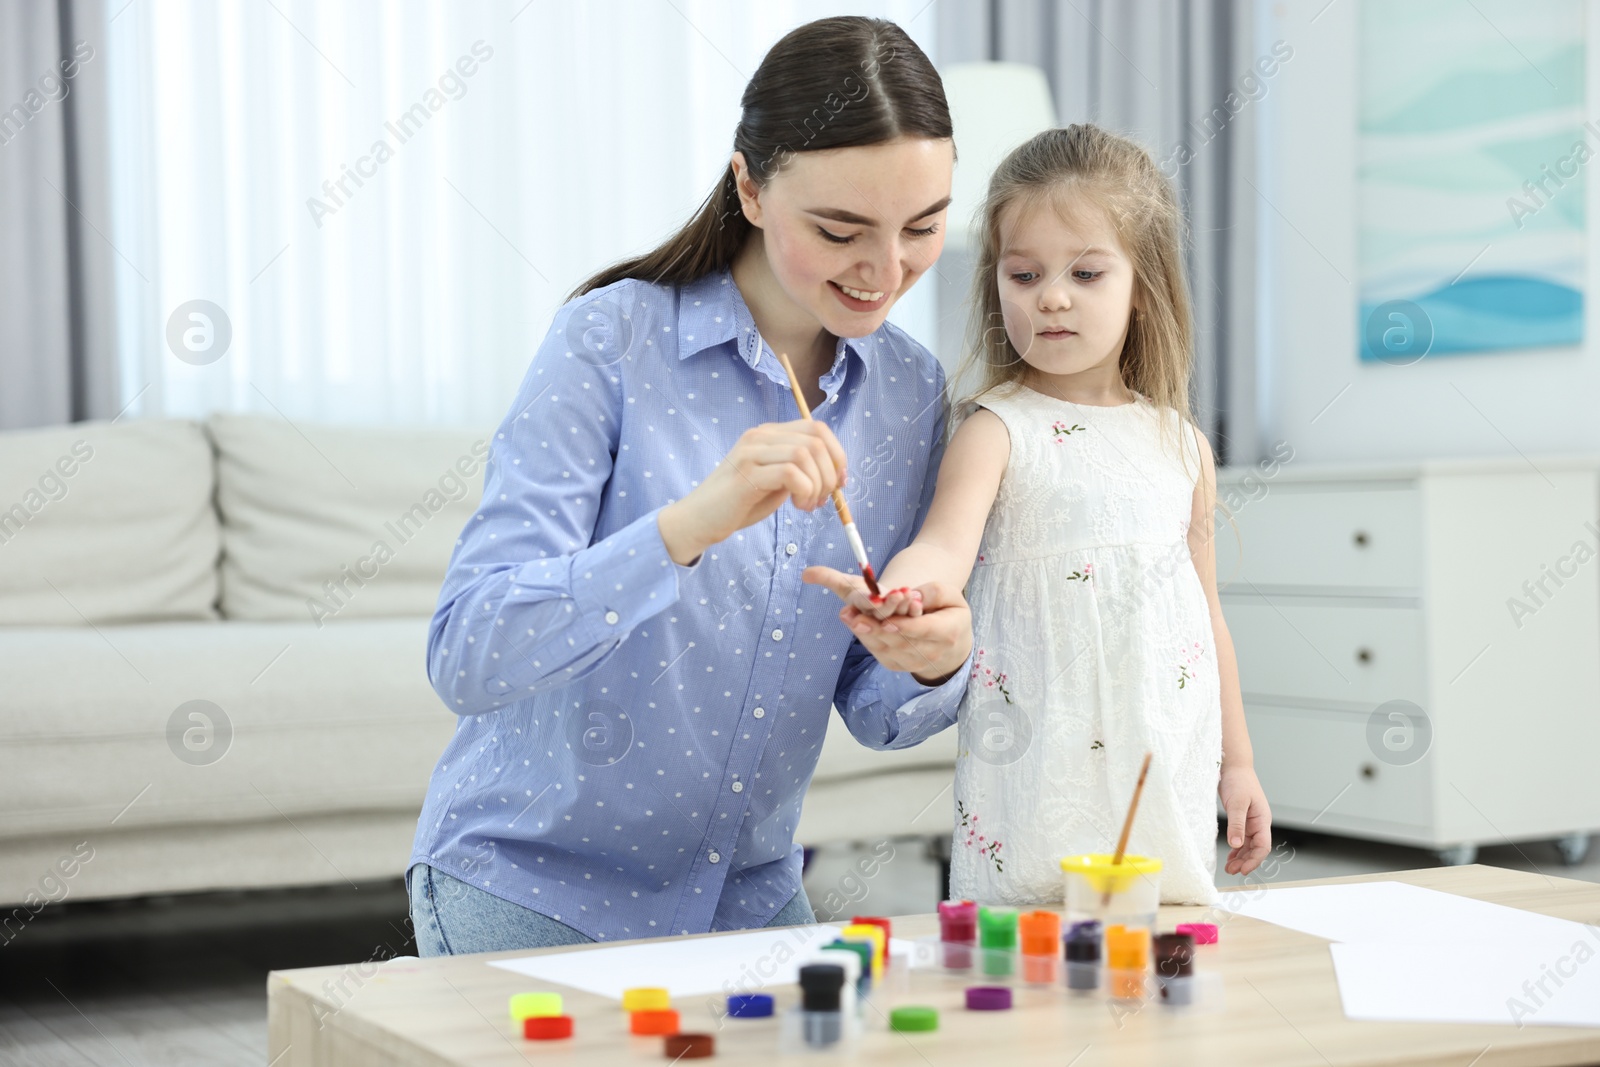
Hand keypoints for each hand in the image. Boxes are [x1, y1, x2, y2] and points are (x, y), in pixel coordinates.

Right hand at [658, 419, 846, 564]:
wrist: (699, 520)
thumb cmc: (738, 504)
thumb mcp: (776, 483)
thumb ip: (800, 472)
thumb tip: (835, 474)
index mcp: (768, 434)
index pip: (817, 428)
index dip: (837, 454)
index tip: (840, 482)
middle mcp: (760, 436)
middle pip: (816, 439)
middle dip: (831, 473)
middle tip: (824, 498)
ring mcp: (752, 452)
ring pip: (806, 454)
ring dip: (817, 484)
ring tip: (807, 505)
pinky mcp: (747, 473)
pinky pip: (791, 472)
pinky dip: (804, 491)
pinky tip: (797, 506)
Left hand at [803, 567, 970, 683]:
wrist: (950, 644)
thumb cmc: (949, 613)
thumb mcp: (952, 596)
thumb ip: (935, 593)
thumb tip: (912, 596)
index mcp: (948, 633)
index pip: (924, 630)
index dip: (904, 626)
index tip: (886, 620)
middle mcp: (931, 653)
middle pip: (900, 642)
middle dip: (876, 628)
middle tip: (856, 615)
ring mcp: (913, 663)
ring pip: (887, 649)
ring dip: (865, 633)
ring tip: (848, 616)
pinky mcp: (898, 666)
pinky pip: (880, 654)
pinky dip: (865, 638)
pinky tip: (852, 623)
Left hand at [1218, 764, 1271, 875]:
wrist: (1233, 766)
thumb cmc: (1239, 780)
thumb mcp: (1237, 803)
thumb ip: (1237, 824)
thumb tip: (1236, 845)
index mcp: (1262, 820)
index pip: (1263, 846)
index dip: (1254, 860)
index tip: (1243, 870)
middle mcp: (1258, 823)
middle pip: (1256, 849)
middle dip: (1245, 862)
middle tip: (1231, 871)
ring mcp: (1250, 822)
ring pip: (1248, 846)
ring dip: (1240, 858)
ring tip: (1229, 868)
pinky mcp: (1241, 820)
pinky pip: (1241, 839)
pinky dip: (1236, 849)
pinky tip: (1230, 856)